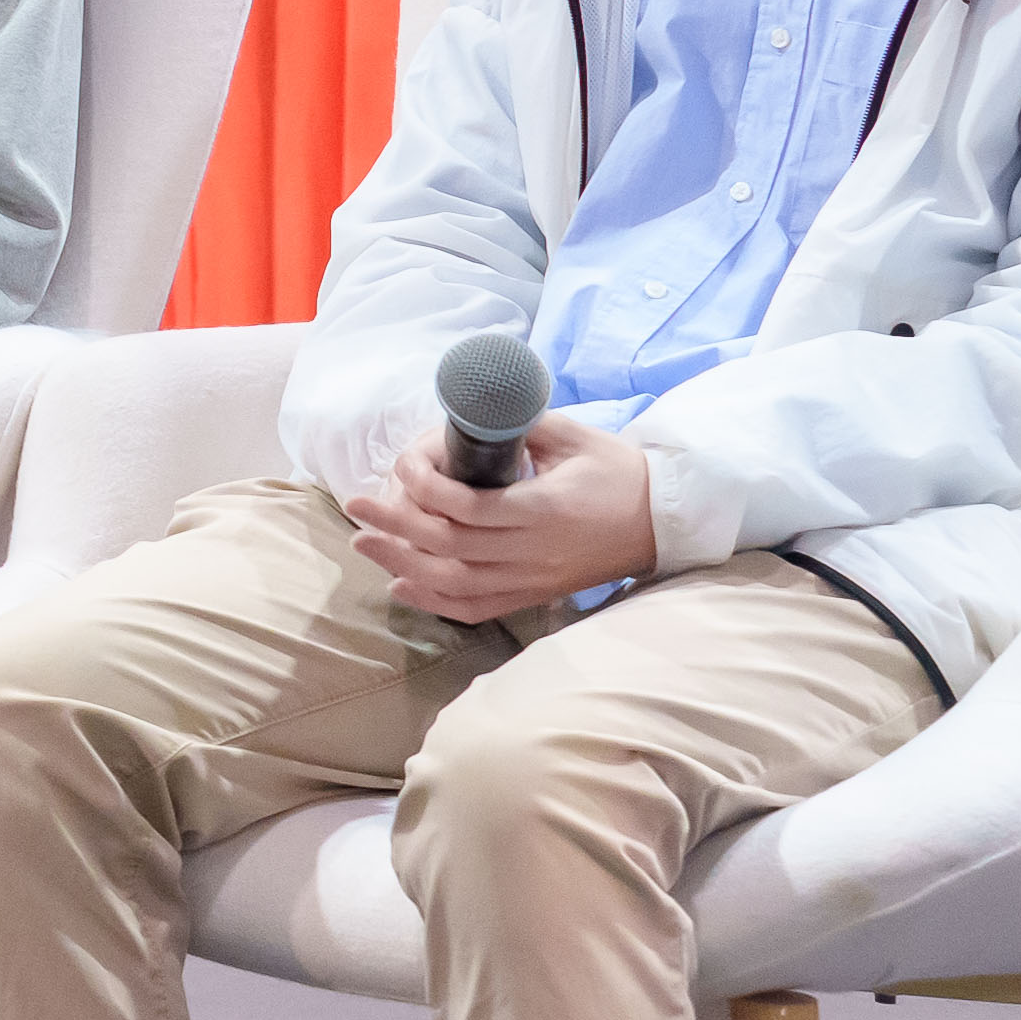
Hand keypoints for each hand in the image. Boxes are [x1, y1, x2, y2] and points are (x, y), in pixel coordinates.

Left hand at [346, 412, 662, 622]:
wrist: (665, 521)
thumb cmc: (619, 470)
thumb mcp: (572, 435)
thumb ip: (519, 423)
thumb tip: (466, 410)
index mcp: (545, 509)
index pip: (471, 509)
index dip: (426, 490)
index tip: (399, 468)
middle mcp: (536, 552)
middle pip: (453, 548)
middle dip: (397, 526)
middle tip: (355, 507)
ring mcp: (536, 580)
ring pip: (458, 583)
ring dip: (404, 564)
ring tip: (363, 542)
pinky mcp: (538, 596)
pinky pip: (480, 609)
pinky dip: (436, 602)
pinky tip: (401, 585)